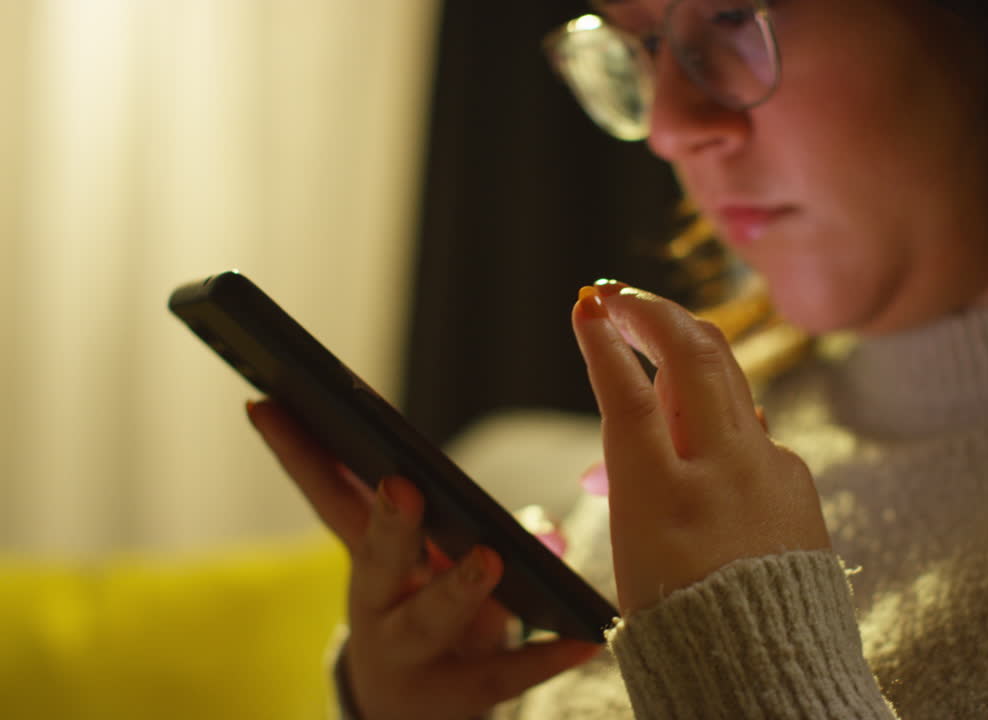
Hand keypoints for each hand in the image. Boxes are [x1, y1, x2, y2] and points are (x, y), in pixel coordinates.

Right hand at [247, 401, 598, 719]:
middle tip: (401, 485)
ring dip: (456, 587)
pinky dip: (545, 657)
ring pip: (428, 621)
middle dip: (389, 524)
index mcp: (370, 560)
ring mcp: (412, 656)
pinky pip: (505, 674)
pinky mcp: (457, 695)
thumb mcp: (424, 570)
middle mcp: (378, 608)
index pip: (329, 497)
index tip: (266, 403)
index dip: (299, 454)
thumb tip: (523, 522)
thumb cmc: (426, 619)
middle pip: (378, 561)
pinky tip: (584, 638)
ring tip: (488, 559)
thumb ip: (455, 530)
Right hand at [571, 282, 830, 614]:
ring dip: (685, 345)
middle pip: (690, 356)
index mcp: (663, 497)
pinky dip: (718, 415)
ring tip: (653, 331)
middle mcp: (722, 471)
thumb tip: (650, 403)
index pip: (628, 393)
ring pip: (727, 377)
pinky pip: (753, 427)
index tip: (587, 305)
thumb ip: (641, 466)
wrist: (765, 671)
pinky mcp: (797, 482)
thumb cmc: (682, 621)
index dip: (603, 341)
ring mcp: (768, 471)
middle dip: (650, 311)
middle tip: (618, 296)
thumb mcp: (635, 545)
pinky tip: (699, 428)